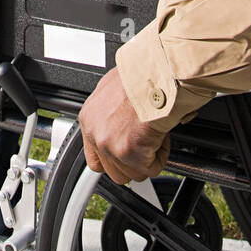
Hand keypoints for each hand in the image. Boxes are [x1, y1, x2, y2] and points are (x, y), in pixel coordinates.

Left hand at [79, 68, 171, 184]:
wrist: (152, 77)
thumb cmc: (138, 77)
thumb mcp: (112, 89)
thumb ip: (110, 111)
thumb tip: (119, 118)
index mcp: (90, 119)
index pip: (94, 157)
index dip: (113, 159)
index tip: (124, 155)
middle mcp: (97, 135)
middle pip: (113, 171)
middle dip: (132, 162)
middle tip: (144, 145)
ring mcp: (112, 148)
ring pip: (132, 173)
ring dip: (147, 159)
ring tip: (154, 136)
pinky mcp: (131, 155)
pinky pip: (151, 168)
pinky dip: (161, 155)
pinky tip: (160, 136)